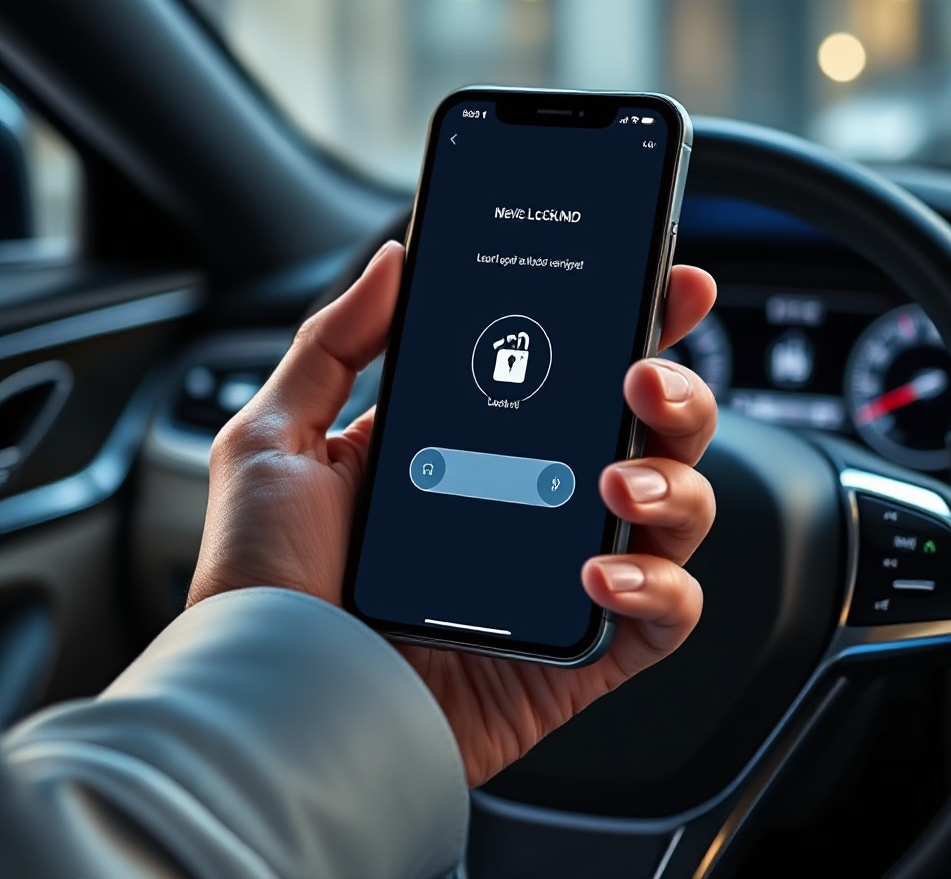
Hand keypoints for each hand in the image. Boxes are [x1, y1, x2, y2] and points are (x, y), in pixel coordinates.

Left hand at [189, 241, 717, 786]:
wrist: (271, 699)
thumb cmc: (264, 579)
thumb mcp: (278, 438)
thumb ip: (336, 342)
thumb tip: (395, 259)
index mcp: (478, 447)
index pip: (577, 376)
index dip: (634, 330)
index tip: (667, 289)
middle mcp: (534, 504)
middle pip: (650, 434)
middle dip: (676, 394)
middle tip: (644, 378)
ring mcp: (563, 576)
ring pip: (678, 513)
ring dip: (675, 482)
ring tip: (619, 480)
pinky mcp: (581, 653)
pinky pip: (664, 614)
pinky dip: (658, 586)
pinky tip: (599, 572)